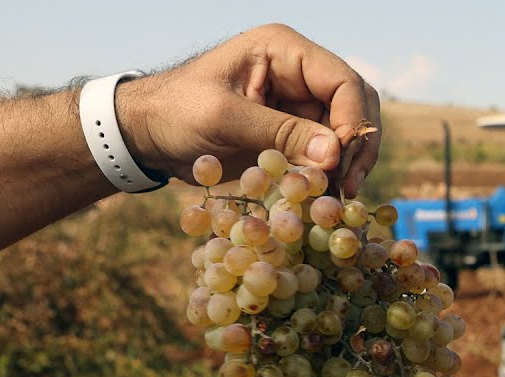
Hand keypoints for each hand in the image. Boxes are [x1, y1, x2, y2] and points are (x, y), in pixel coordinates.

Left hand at [117, 24, 380, 197]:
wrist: (147, 133)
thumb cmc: (175, 112)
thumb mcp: (225, 118)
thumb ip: (281, 133)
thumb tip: (335, 154)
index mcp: (284, 51)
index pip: (343, 81)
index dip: (353, 121)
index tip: (342, 161)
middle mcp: (300, 73)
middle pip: (356, 106)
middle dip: (358, 146)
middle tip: (349, 186)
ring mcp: (299, 103)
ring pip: (348, 132)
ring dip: (348, 164)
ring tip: (339, 196)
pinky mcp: (294, 132)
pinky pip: (328, 153)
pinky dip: (331, 175)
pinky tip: (325, 197)